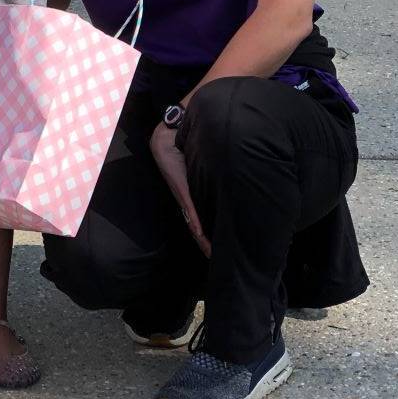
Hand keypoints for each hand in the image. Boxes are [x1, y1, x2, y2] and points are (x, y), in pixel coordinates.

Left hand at [149, 122, 210, 257]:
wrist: (167, 139)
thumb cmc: (184, 148)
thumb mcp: (201, 165)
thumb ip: (212, 172)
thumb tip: (229, 173)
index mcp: (191, 196)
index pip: (200, 221)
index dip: (208, 237)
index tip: (217, 250)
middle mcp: (186, 200)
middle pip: (197, 228)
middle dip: (207, 244)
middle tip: (217, 259)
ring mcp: (184, 197)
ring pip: (194, 225)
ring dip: (203, 240)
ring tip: (213, 255)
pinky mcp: (183, 190)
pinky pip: (191, 211)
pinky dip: (197, 225)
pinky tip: (203, 236)